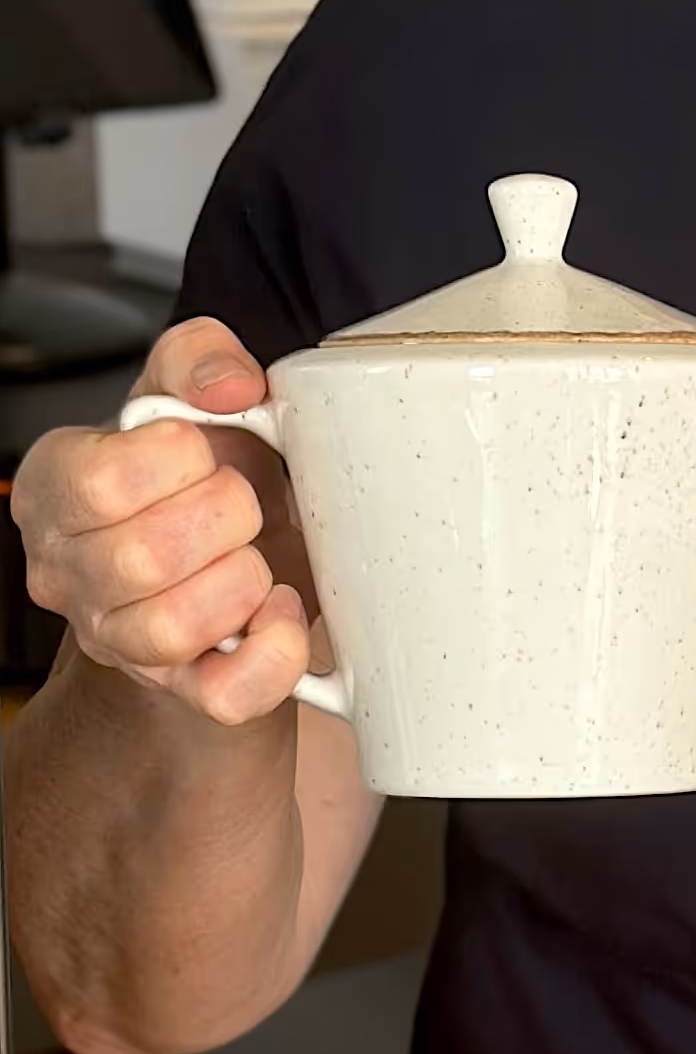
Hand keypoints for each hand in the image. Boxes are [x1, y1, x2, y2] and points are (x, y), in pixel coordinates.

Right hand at [11, 317, 316, 726]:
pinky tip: (280, 611)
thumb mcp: (189, 396)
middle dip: (224, 516)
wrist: (224, 559)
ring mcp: (118, 641)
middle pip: (141, 556)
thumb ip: (199, 359)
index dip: (179, 460)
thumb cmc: (199, 477)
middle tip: (240, 505)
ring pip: (171, 628)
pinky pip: (222, 694)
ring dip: (241, 579)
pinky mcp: (181, 690)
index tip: (205, 454)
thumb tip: (230, 382)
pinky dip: (273, 651)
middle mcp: (69, 572)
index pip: (102, 480)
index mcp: (57, 488)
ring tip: (253, 555)